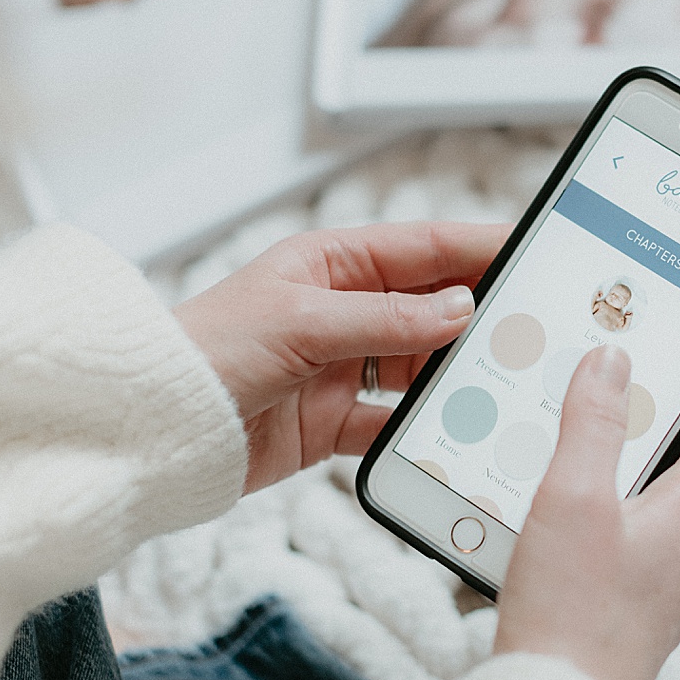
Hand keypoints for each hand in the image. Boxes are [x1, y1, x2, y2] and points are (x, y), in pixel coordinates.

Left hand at [175, 222, 507, 493]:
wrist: (146, 432)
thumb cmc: (200, 353)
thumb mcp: (300, 323)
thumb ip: (386, 318)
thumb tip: (461, 308)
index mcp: (333, 263)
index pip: (426, 248)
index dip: (481, 247)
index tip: (532, 251)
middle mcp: (344, 310)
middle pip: (433, 308)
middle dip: (480, 317)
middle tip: (533, 327)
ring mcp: (342, 367)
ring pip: (421, 365)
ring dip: (456, 375)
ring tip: (502, 381)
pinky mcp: (335, 422)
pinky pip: (395, 421)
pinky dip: (422, 428)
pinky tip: (452, 432)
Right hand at [494, 345, 679, 679]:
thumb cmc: (570, 613)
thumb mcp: (573, 498)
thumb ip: (591, 424)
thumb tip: (613, 361)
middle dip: (652, 427)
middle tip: (609, 392)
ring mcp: (661, 593)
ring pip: (650, 512)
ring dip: (617, 477)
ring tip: (565, 453)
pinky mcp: (627, 620)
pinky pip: (622, 553)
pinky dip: (595, 524)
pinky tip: (547, 528)